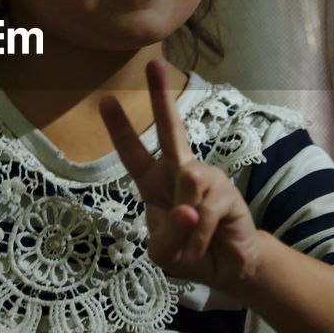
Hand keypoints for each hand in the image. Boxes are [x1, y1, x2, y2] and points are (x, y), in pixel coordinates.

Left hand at [98, 59, 262, 291]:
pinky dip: (199, 236)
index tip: (105, 100)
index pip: (133, 153)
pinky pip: (205, 210)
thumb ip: (167, 233)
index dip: (120, 128)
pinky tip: (200, 247)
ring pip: (188, 179)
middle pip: (170, 129)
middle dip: (162, 97)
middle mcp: (181, 172)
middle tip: (154, 63)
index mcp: (155, 182)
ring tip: (191, 241)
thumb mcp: (163, 252)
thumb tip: (189, 210)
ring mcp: (206, 179)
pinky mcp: (228, 194)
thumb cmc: (188, 252)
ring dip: (185, 222)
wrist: (225, 269)